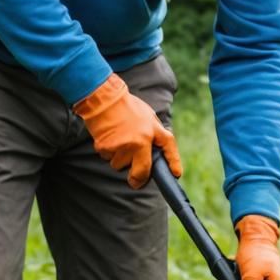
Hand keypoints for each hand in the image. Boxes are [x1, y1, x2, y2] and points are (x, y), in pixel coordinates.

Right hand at [73, 73, 181, 188]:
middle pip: (141, 171)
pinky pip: (107, 158)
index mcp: (152, 129)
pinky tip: (107, 137)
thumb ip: (153, 131)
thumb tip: (156, 149)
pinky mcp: (106, 147)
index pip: (168, 146)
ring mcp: (123, 146)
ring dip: (119, 158)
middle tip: (135, 181)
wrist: (103, 97)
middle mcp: (140, 140)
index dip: (174, 161)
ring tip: (117, 139)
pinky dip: (107, 151)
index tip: (176, 174)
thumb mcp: (147, 115)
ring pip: (120, 165)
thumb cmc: (125, 106)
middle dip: (138, 179)